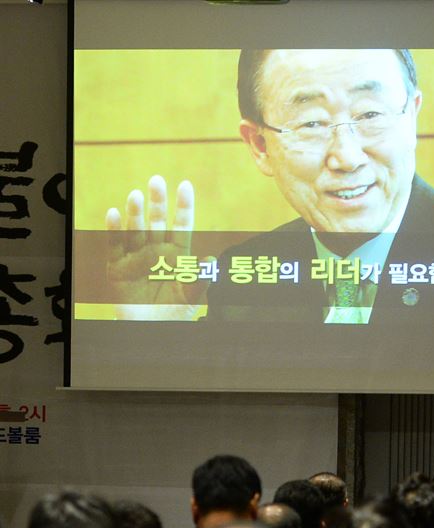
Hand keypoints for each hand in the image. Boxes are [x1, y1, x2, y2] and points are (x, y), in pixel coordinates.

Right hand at [105, 176, 202, 318]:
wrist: (150, 332)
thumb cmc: (173, 315)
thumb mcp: (190, 299)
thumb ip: (199, 280)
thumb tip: (211, 263)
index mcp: (176, 255)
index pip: (182, 226)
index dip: (183, 206)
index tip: (185, 186)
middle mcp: (156, 251)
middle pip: (157, 222)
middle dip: (157, 202)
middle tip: (156, 181)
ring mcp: (136, 258)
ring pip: (135, 230)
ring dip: (135, 213)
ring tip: (136, 196)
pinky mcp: (118, 268)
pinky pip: (115, 246)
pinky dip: (114, 230)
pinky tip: (114, 213)